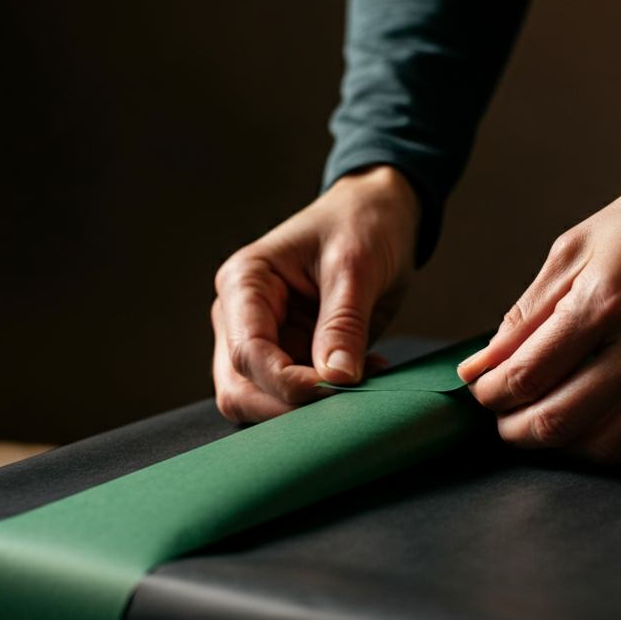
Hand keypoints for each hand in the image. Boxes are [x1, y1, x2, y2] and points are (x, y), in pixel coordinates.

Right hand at [212, 165, 419, 421]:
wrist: (379, 213)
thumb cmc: (360, 223)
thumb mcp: (356, 266)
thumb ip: (343, 323)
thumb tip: (336, 377)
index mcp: (244, 283)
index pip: (247, 353)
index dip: (286, 383)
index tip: (335, 388)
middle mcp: (241, 316)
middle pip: (240, 388)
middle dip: (289, 406)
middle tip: (345, 402)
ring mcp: (264, 339)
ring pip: (263, 401)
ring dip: (310, 406)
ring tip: (366, 377)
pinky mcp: (290, 354)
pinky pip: (296, 395)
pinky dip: (329, 397)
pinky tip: (366, 373)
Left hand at [457, 120, 620, 462]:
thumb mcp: (578, 246)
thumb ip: (527, 313)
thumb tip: (481, 364)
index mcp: (604, 298)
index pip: (525, 376)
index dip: (488, 393)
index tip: (479, 389)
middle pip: (557, 423)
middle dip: (513, 430)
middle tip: (502, 417)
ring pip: (605, 446)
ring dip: (560, 446)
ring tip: (544, 421)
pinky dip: (613, 442)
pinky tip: (595, 419)